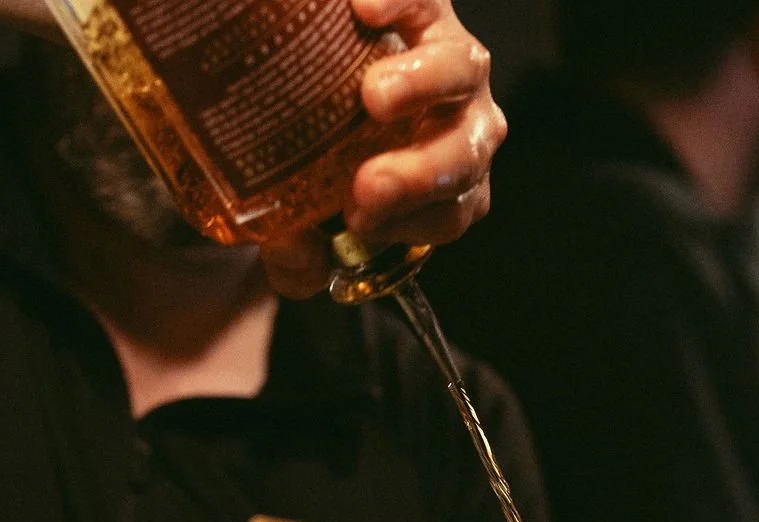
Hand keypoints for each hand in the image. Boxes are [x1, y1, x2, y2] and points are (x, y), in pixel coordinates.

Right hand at [259, 0, 505, 295]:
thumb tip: (291, 250)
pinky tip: (364, 10)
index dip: (413, 220)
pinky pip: (425, 2)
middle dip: (423, 173)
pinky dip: (402, 3)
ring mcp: (454, 64)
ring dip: (422, 85)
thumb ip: (298, 258)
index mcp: (451, 190)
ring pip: (463, 72)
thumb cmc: (326, 167)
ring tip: (372, 95)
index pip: (451, 213)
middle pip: (467, 151)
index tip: (356, 218)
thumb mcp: (308, 224)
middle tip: (368, 184)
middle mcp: (465, 127)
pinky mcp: (428, 11)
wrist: (317, 88)